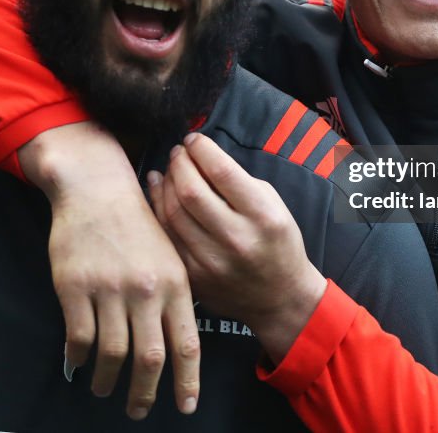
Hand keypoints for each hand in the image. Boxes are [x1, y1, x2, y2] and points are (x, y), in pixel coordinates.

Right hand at [19, 123, 199, 419]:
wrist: (98, 188)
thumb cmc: (137, 223)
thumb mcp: (170, 254)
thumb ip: (175, 297)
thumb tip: (179, 346)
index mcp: (175, 282)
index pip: (187, 343)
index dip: (187, 381)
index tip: (185, 406)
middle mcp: (146, 289)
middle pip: (151, 358)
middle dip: (145, 393)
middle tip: (138, 411)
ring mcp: (110, 289)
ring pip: (113, 353)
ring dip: (108, 380)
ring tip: (103, 389)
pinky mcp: (75, 286)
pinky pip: (79, 337)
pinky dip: (78, 358)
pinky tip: (78, 364)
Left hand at [147, 132, 326, 363]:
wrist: (279, 298)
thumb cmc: (277, 243)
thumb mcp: (273, 205)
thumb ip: (239, 181)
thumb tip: (201, 155)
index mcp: (263, 216)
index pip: (222, 171)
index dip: (201, 149)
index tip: (194, 140)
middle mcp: (236, 239)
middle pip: (191, 190)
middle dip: (179, 162)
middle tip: (178, 152)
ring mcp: (211, 261)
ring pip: (173, 212)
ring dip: (166, 183)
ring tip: (168, 169)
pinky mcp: (193, 276)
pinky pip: (166, 234)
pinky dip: (158, 207)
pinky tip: (159, 190)